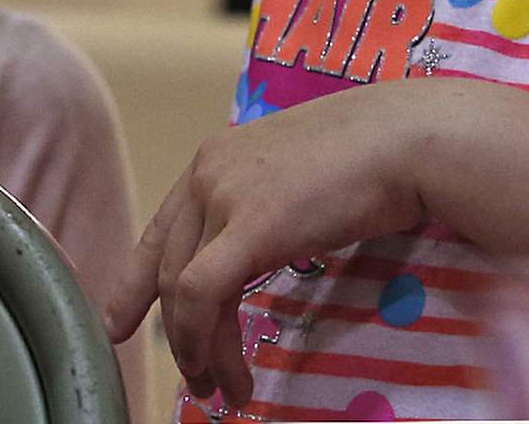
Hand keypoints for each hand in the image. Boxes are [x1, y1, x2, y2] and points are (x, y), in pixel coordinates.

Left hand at [106, 79, 448, 410]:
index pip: (160, 231)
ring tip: (222, 390)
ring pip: (182, 289)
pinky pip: (203, 294)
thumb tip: (263, 247)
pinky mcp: (250, 224)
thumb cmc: (377, 156)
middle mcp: (207, 173)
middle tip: (198, 380)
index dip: (135, 283)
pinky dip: (205, 341)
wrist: (410, 139)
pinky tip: (228, 373)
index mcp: (215, 159)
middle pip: (168, 268)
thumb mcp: (300, 178)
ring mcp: (223, 195)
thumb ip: (267, 206)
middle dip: (176, 335)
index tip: (118, 322)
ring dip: (197, 351)